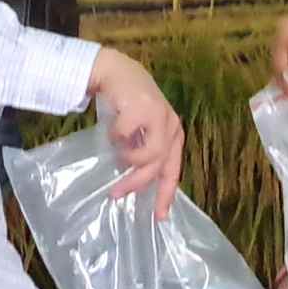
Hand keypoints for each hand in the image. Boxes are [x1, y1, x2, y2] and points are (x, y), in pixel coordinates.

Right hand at [87, 47, 183, 217]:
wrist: (115, 72)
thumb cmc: (127, 105)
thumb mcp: (140, 132)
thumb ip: (142, 153)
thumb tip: (135, 184)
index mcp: (174, 134)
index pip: (173, 170)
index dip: (166, 195)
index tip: (159, 216)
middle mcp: (171, 125)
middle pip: (158, 166)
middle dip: (136, 183)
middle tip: (116, 194)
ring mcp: (159, 115)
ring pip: (146, 155)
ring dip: (127, 159)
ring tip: (116, 154)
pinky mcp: (142, 107)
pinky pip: (125, 136)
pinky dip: (115, 137)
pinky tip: (113, 130)